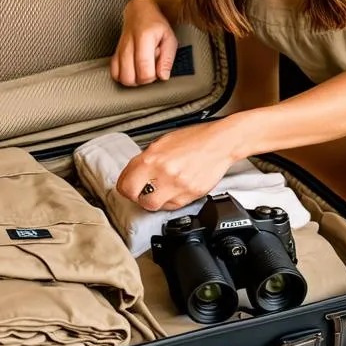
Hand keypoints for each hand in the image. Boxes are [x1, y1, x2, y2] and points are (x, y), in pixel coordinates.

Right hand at [111, 0, 177, 85]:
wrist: (140, 12)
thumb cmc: (155, 25)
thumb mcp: (170, 39)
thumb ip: (167, 59)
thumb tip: (163, 76)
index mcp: (144, 39)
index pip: (144, 71)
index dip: (152, 77)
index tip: (158, 70)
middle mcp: (128, 45)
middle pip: (130, 77)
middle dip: (142, 80)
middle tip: (150, 70)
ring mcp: (119, 50)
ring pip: (121, 77)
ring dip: (133, 79)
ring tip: (141, 69)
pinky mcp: (115, 54)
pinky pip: (114, 73)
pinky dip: (123, 76)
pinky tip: (132, 70)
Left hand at [117, 122, 238, 210]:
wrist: (221, 142)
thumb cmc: (194, 139)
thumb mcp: (162, 142)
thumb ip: (146, 159)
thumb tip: (134, 173)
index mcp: (153, 158)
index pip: (126, 184)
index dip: (124, 187)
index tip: (126, 186)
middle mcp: (165, 173)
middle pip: (139, 200)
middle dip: (138, 197)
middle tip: (140, 192)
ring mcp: (179, 186)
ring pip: (156, 206)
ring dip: (154, 201)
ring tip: (158, 191)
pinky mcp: (192, 195)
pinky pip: (174, 206)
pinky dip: (170, 201)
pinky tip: (173, 190)